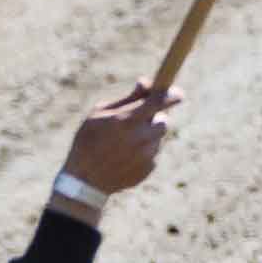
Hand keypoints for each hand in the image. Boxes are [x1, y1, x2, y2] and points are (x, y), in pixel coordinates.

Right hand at [61, 83, 178, 207]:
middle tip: (138, 121)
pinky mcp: (150, 168)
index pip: (159, 102)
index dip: (171, 96)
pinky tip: (125, 156)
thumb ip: (127, 99)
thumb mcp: (100, 114)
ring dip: (147, 135)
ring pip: (158, 138)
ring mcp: (148, 154)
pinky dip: (144, 151)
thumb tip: (146, 82)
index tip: (176, 93)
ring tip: (124, 143)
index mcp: (128, 120)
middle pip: (164, 121)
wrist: (85, 179)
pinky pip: (153, 153)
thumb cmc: (88, 140)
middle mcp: (142, 137)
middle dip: (154, 118)